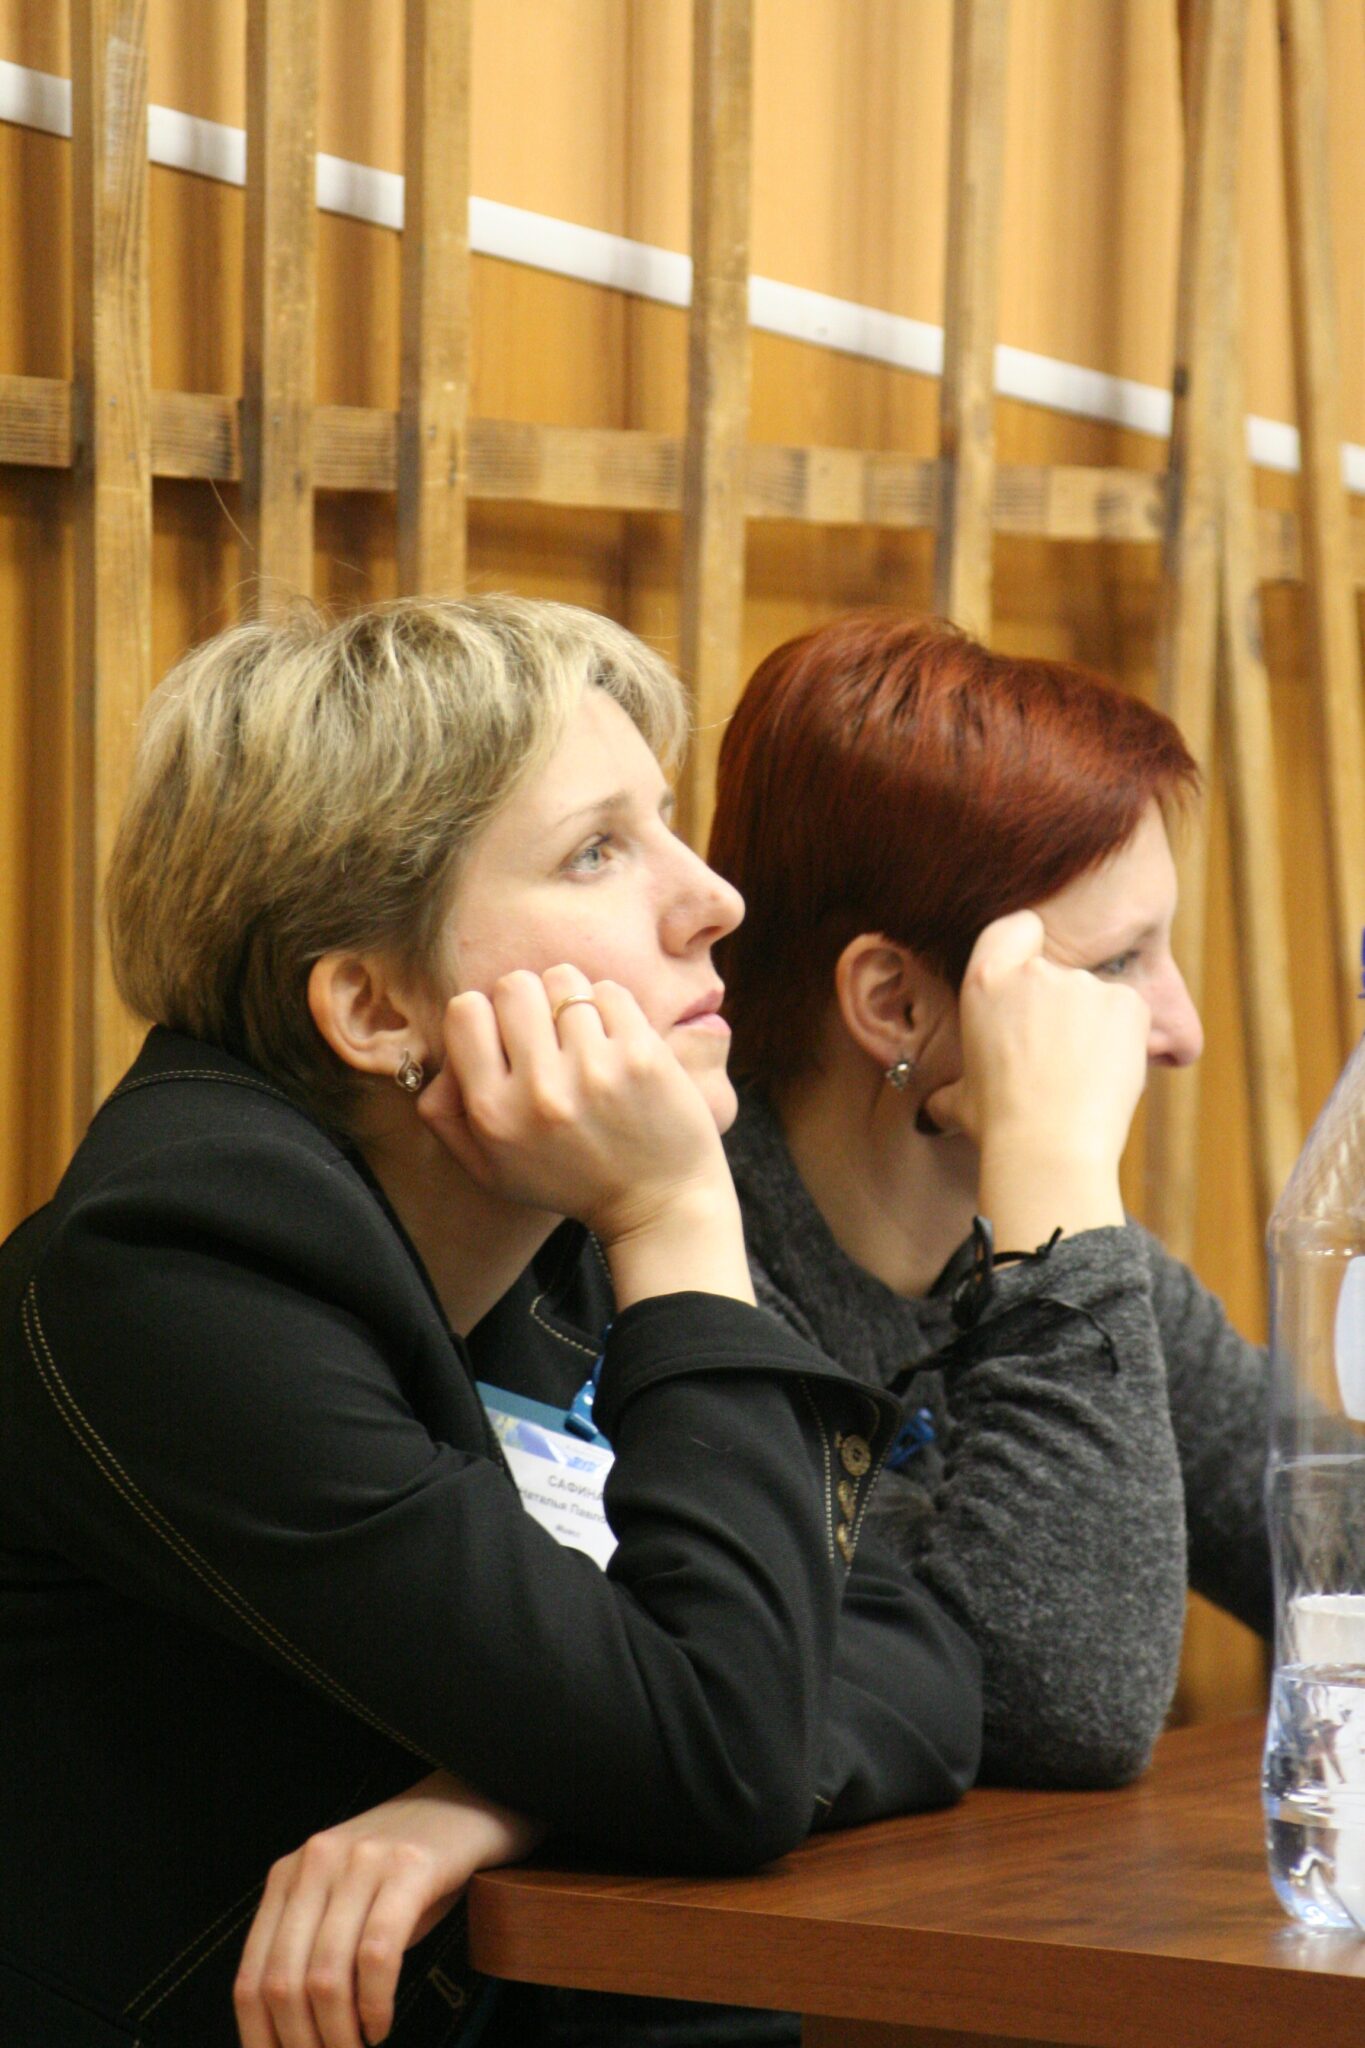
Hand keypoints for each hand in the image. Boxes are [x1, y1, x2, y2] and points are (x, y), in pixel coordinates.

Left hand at [234, 1771, 541, 2047]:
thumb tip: (290, 2034)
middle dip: (303, 2045)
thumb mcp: (346, 1903)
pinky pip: (377, 1954)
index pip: (250, 1979)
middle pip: (284, 1984)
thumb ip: (312, 1952)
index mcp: (288, 1875)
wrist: (469, 1800)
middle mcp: (316, 1862)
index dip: (261, 2040)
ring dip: (339, 2035)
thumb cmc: (406, 1868)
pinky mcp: (409, 1866)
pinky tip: (382, 2024)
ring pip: (326, 1976)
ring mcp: (362, 1861)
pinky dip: (375, 2005)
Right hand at [418, 965, 752, 1304]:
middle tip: (549, 1035)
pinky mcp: (642, 1056)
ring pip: (564, 981)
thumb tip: (434, 1062)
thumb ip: (445, 1115)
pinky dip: (612, 1010)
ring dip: (573, 1002)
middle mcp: (539, 1090)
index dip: (486, 1015)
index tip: (508, 1039)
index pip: (465, 1011)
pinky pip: (610, 993)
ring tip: (585, 1039)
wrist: (659, 1205)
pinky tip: (616, 1044)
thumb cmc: (571, 1181)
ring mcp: (593, 1070)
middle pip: (514, 985)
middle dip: (530, 1002)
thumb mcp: (491, 1168)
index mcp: (495, 1113)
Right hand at [926, 911, 1148, 1242]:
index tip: (1032, 979)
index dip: (1027, 944)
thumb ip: (949, 1091)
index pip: (1014, 928)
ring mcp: (1084, 983)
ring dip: (1093, 1024)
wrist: (1050, 1147)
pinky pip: (1128, 1012)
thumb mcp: (959, 1102)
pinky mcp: (1127, 1002)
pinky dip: (1124, 1038)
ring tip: (1082, 1074)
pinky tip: (1107, 1073)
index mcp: (985, 982)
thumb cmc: (1000, 1125)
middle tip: (1057, 1055)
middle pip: (1058, 971)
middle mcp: (1035, 972)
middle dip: (1061, 1005)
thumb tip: (932, 1110)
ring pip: (1095, 995)